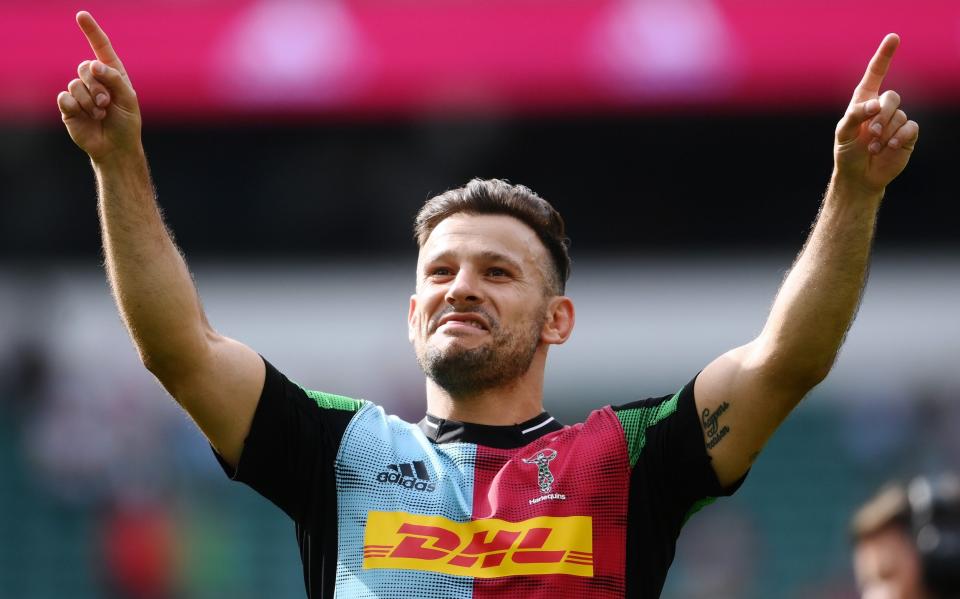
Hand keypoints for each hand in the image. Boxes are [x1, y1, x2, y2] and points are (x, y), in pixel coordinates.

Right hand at [57, 11, 141, 163]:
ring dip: (90, 101)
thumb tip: (94, 64)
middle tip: (107, 104)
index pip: (100, 48)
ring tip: (100, 114)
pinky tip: (87, 117)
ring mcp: (79, 92)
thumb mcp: (128, 98)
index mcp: (111, 74)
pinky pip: (64, 98)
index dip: (91, 31)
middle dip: (98, 87)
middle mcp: (93, 80)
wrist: (116, 147)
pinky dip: (77, 108)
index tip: (81, 15)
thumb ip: (114, 79)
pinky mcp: (68, 106)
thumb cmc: (126, 123)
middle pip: (85, 67)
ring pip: (75, 84)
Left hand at [834, 34, 918, 195]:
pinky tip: (889, 148)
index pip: (876, 73)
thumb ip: (855, 114)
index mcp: (864, 101)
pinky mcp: (907, 134)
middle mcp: (882, 107)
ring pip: (900, 115)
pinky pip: (910, 127)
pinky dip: (898, 138)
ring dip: (885, 133)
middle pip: (892, 97)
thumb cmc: (847, 152)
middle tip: (869, 133)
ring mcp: (896, 119)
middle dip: (880, 116)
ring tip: (872, 148)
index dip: (884, 55)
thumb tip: (876, 103)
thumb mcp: (843, 133)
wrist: (859, 176)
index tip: (893, 38)